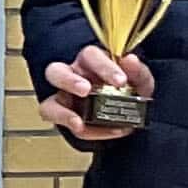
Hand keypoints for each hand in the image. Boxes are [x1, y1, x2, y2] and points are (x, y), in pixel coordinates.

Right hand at [39, 45, 153, 140]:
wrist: (128, 116)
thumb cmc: (128, 91)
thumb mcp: (139, 81)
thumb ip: (137, 71)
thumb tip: (129, 60)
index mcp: (90, 62)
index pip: (90, 56)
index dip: (104, 67)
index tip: (121, 81)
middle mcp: (72, 77)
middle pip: (56, 72)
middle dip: (69, 81)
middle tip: (85, 90)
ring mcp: (64, 100)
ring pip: (49, 103)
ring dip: (61, 113)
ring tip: (78, 123)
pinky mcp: (63, 119)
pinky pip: (60, 128)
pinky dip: (71, 131)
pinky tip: (86, 131)